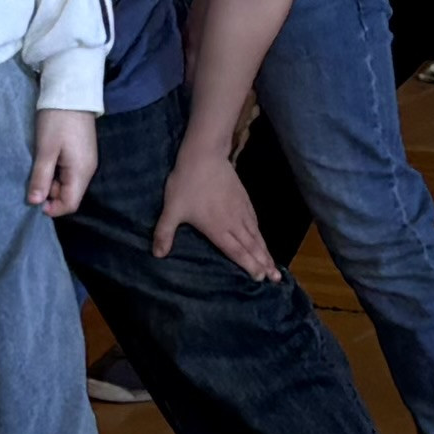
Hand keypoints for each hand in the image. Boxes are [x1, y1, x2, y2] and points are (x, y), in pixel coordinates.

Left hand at [25, 108, 98, 218]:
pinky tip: (47, 159)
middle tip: (34, 177)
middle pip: (69, 195)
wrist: (72, 91)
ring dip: (52, 181)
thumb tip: (35, 202)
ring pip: (68, 183)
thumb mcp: (45, 149)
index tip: (34, 199)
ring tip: (39, 165)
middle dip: (50, 193)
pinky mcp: (82, 152)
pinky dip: (57, 171)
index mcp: (81, 172)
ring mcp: (86, 161)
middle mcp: (88, 170)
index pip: (70, 204)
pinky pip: (70, 171)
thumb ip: (41, 177)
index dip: (52, 208)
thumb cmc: (57, 120)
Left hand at [151, 142, 278, 278]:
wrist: (204, 155)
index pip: (237, 251)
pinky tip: (262, 240)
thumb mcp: (172, 209)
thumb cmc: (187, 183)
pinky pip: (256, 222)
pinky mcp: (244, 200)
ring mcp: (241, 210)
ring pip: (256, 235)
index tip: (260, 278)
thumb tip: (157, 255)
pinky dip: (261, 235)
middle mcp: (234, 222)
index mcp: (218, 228)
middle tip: (276, 279)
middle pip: (252, 246)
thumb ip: (164, 233)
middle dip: (264, 263)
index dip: (249, 265)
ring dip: (266, 251)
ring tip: (275, 266)